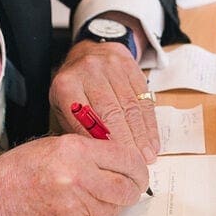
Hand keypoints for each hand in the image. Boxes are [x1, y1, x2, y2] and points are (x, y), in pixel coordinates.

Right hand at [0, 134, 148, 215]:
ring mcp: (75, 204)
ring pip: (115, 208)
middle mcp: (78, 177)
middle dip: (135, 189)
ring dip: (115, 203)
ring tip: (101, 195)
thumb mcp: (56, 145)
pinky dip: (97, 215)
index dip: (138, 168)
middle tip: (133, 188)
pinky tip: (82, 207)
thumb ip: (91, 150)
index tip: (140, 171)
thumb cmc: (22, 170)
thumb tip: (124, 159)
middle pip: (127, 188)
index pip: (126, 159)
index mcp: (76, 150)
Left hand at [49, 40, 159, 162]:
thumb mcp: (63, 105)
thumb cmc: (76, 86)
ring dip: (141, 136)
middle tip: (134, 164)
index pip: (85, 119)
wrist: (91, 51)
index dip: (102, 144)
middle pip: (111, 113)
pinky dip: (149, 123)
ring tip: (146, 156)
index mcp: (67, 85)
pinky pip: (144, 99)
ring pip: (130, 107)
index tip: (113, 163)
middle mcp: (89, 72)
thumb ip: (76, 129)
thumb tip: (96, 158)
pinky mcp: (131, 67)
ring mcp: (112, 67)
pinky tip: (152, 140)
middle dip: (125, 143)